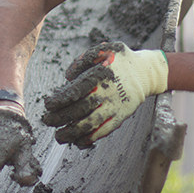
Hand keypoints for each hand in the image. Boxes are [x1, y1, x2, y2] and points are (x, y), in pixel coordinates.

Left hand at [42, 42, 167, 147]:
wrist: (147, 72)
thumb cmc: (120, 60)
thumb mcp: (104, 50)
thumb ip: (84, 59)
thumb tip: (68, 76)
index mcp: (101, 75)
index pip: (77, 90)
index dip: (61, 99)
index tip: (48, 104)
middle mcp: (107, 93)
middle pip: (81, 109)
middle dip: (61, 117)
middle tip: (47, 120)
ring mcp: (115, 107)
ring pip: (91, 124)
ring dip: (72, 132)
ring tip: (58, 136)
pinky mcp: (121, 117)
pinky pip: (104, 131)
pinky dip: (90, 138)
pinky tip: (77, 142)